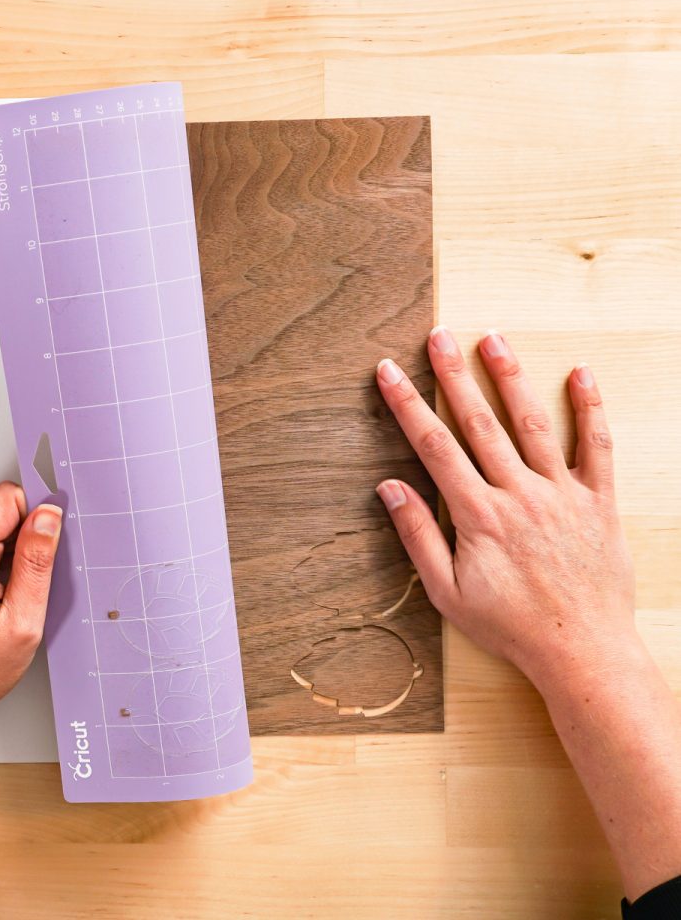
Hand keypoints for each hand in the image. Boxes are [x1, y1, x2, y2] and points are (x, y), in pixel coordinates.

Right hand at [374, 327, 637, 692]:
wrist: (582, 650)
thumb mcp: (446, 593)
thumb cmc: (511, 626)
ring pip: (533, 424)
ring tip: (494, 339)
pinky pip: (595, 447)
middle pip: (480, 423)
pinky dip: (590, 409)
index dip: (407, 406)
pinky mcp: (598, 502)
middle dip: (454, 375)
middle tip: (439, 335)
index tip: (388, 373)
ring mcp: (562, 495)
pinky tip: (580, 375)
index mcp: (478, 517)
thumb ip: (418, 536)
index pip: (434, 447)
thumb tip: (389, 488)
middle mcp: (519, 496)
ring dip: (511, 378)